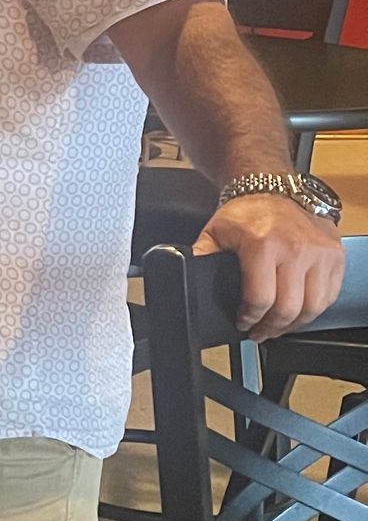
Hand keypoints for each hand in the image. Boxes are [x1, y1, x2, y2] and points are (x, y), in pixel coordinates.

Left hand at [194, 192, 345, 338]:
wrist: (275, 189)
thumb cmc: (247, 211)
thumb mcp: (215, 232)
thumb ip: (201, 256)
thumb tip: (184, 277)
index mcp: (263, 245)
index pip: (260, 299)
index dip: (250, 319)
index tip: (243, 324)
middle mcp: (295, 249)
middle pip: (288, 309)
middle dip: (271, 328)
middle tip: (260, 332)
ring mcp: (319, 253)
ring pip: (313, 307)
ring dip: (294, 324)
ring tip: (278, 325)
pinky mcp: (335, 255)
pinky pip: (329, 294)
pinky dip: (315, 308)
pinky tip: (299, 310)